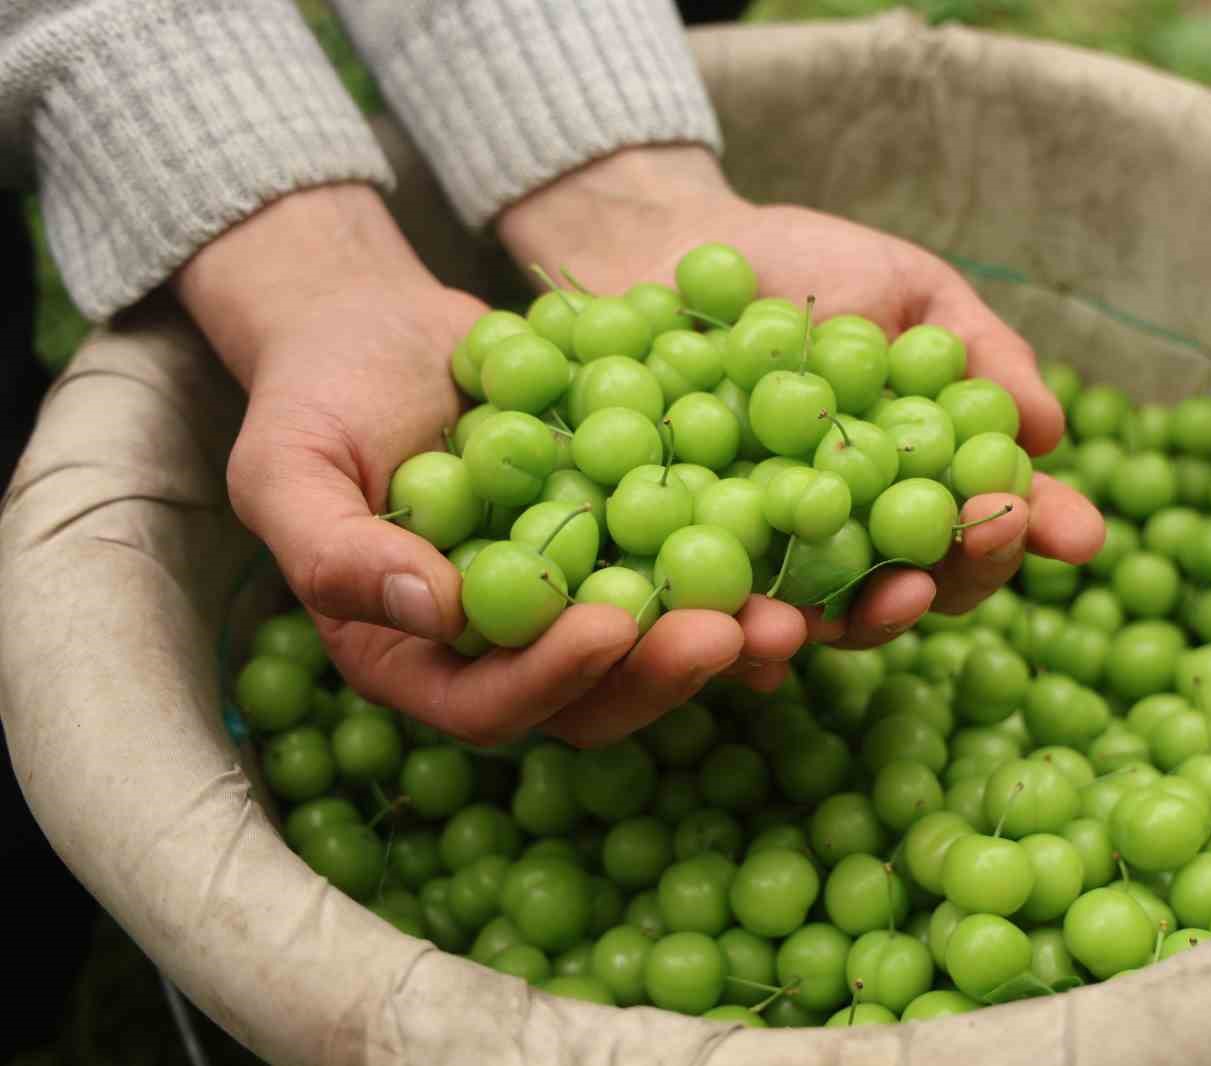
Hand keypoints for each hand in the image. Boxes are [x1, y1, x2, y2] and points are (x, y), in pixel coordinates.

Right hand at [176, 184, 752, 746]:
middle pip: (595, 694)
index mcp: (419, 656)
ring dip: (729, 636)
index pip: (486, 702)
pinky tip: (804, 544)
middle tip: (736, 633)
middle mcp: (507, 648)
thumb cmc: (315, 395)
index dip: (550, 680)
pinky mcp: (628, 539)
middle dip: (667, 672)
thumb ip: (333, 550)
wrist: (380, 325)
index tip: (608, 628)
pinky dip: (746, 563)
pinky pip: (690, 565)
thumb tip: (428, 610)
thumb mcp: (287, 465)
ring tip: (794, 612)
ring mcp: (576, 598)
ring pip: (659, 644)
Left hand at [497, 148, 1105, 652]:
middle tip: (947, 567)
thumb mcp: (911, 290)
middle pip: (911, 591)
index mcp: (919, 479)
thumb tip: (1048, 430)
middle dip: (940, 587)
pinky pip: (720, 609)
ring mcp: (773, 553)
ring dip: (846, 624)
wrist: (672, 246)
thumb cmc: (807, 265)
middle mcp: (853, 533)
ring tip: (856, 613)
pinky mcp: (691, 557)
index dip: (1023, 533)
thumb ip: (982, 353)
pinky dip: (742, 630)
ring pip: (820, 616)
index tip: (1071, 535)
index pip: (983, 526)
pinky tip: (758, 637)